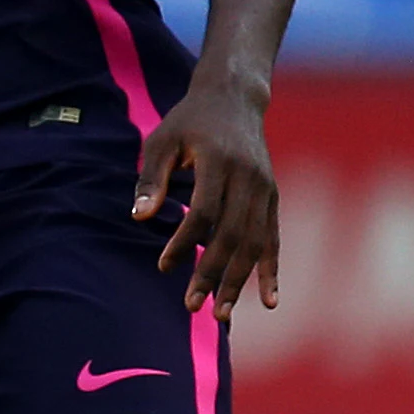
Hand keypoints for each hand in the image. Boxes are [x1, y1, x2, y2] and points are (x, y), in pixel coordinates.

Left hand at [133, 84, 278, 314]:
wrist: (234, 99)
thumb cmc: (189, 121)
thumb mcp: (161, 140)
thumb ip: (151, 178)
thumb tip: (139, 217)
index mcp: (220, 162)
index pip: (204, 211)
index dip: (185, 242)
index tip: (164, 266)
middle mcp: (249, 178)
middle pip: (232, 234)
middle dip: (213, 274)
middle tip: (192, 306)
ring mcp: (266, 189)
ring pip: (255, 243)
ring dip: (240, 281)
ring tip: (222, 314)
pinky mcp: (273, 198)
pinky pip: (273, 239)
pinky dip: (271, 270)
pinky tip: (269, 301)